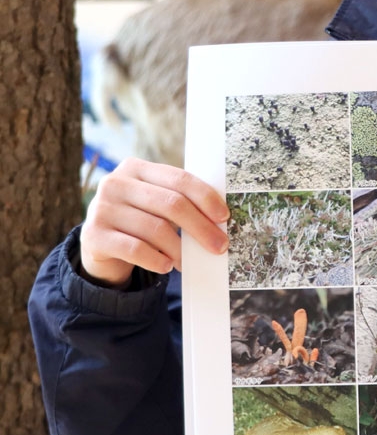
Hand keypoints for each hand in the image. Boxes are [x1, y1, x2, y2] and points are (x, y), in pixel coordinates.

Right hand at [80, 158, 229, 287]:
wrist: (99, 245)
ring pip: (155, 229)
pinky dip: (156, 259)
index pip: (179, 179)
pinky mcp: (93, 235)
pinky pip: (134, 249)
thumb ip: (180, 202)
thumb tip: (219, 221)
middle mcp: (116, 183)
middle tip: (219, 246)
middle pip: (171, 204)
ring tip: (189, 262)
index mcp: (136, 168)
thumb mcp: (155, 203)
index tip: (224, 217)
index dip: (206, 197)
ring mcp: (101, 208)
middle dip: (200, 227)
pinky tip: (167, 265)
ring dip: (179, 249)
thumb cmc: (139, 220)